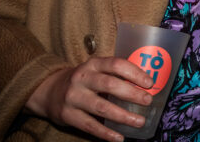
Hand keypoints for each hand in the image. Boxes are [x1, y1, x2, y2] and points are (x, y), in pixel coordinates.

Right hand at [25, 57, 153, 141]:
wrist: (50, 91)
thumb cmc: (84, 80)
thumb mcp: (96, 70)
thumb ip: (115, 75)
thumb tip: (146, 86)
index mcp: (93, 64)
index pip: (116, 64)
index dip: (135, 73)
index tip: (150, 83)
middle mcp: (82, 78)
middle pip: (110, 85)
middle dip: (132, 94)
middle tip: (148, 101)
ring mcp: (73, 97)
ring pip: (101, 107)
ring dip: (123, 116)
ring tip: (139, 121)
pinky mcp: (68, 115)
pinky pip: (90, 126)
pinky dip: (106, 133)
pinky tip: (119, 137)